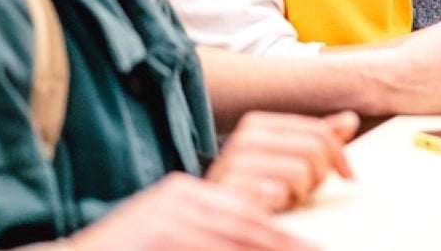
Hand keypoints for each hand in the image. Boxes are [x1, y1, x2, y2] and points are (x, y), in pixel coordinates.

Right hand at [64, 172, 316, 250]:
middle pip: (244, 221)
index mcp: (185, 195)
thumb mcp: (171, 236)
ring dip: (266, 245)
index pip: (244, 209)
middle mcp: (178, 199)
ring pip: (230, 235)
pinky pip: (207, 245)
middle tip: (314, 250)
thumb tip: (257, 225)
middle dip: (282, 242)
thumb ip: (209, 235)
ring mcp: (164, 217)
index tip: (309, 246)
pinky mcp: (159, 234)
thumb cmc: (126, 248)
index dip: (279, 231)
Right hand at [205, 111, 357, 211]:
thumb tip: (349, 120)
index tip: (346, 176)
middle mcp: (245, 140)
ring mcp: (236, 165)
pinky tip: (273, 206)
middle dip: (319, 176)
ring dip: (301, 193)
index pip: (319, 131)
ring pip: (301, 172)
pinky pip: (280, 193)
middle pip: (315, 149)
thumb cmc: (250, 187)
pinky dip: (284, 203)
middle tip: (305, 190)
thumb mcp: (284, 158)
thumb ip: (315, 139)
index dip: (340, 156)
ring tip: (286, 198)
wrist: (206, 216)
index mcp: (258, 125)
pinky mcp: (233, 191)